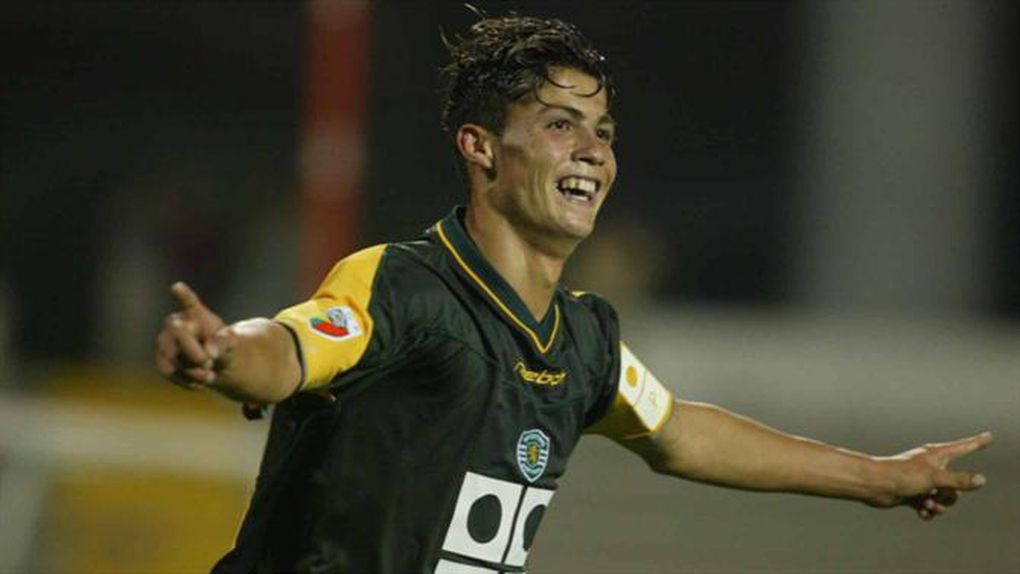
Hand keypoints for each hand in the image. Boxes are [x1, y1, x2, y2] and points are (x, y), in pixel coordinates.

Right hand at [155, 281, 229, 389]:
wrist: (214, 362)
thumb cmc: (223, 346)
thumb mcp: (231, 344)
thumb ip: (223, 344)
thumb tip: (209, 352)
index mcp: (196, 314)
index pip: (189, 302)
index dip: (184, 295)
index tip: (177, 286)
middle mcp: (174, 323)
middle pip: (180, 338)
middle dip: (196, 355)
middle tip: (210, 364)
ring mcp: (163, 341)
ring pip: (175, 360)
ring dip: (195, 372)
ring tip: (209, 373)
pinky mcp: (160, 360)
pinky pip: (171, 373)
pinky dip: (188, 380)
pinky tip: (199, 379)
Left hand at [871, 432, 992, 520]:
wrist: (875, 486)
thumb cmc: (902, 475)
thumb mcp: (934, 478)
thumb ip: (959, 480)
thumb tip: (981, 480)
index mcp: (937, 455)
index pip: (963, 447)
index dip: (977, 443)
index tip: (989, 436)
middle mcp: (931, 466)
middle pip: (956, 484)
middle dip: (950, 495)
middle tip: (935, 495)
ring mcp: (922, 480)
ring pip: (944, 497)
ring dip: (938, 505)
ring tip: (926, 504)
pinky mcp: (914, 493)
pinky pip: (930, 505)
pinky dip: (928, 511)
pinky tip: (921, 512)